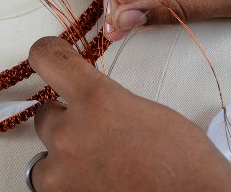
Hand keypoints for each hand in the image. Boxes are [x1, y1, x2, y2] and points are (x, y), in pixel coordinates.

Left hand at [28, 36, 230, 191]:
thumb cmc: (188, 167)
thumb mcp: (148, 114)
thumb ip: (109, 104)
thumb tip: (92, 110)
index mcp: (97, 100)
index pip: (48, 58)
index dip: (47, 53)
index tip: (49, 54)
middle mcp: (71, 133)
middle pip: (45, 115)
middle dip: (66, 121)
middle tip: (96, 136)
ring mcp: (61, 173)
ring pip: (43, 157)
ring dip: (63, 158)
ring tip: (99, 168)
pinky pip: (50, 187)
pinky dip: (68, 186)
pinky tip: (97, 186)